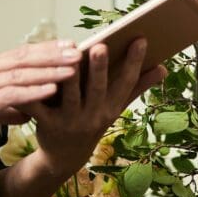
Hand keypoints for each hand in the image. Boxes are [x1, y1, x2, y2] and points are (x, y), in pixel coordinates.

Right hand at [0, 40, 81, 150]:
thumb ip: (0, 108)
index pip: (20, 54)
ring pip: (20, 74)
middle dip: (55, 54)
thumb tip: (25, 112)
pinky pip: (8, 95)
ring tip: (74, 67)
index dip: (46, 49)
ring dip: (49, 70)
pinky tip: (50, 91)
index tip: (70, 45)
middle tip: (81, 50)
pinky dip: (31, 91)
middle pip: (25, 58)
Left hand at [21, 38, 167, 177]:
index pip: (126, 83)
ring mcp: (71, 121)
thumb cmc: (93, 122)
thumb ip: (138, 87)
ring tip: (70, 55)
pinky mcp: (47, 124)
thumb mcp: (116, 107)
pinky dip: (36, 94)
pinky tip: (33, 75)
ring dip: (71, 77)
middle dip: (100, 68)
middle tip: (101, 46)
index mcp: (112, 108)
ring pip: (70, 96)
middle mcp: (94, 116)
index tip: (140, 39)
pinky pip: (41, 107)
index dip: (135, 62)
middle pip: (98, 89)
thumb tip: (163, 68)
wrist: (65, 157)